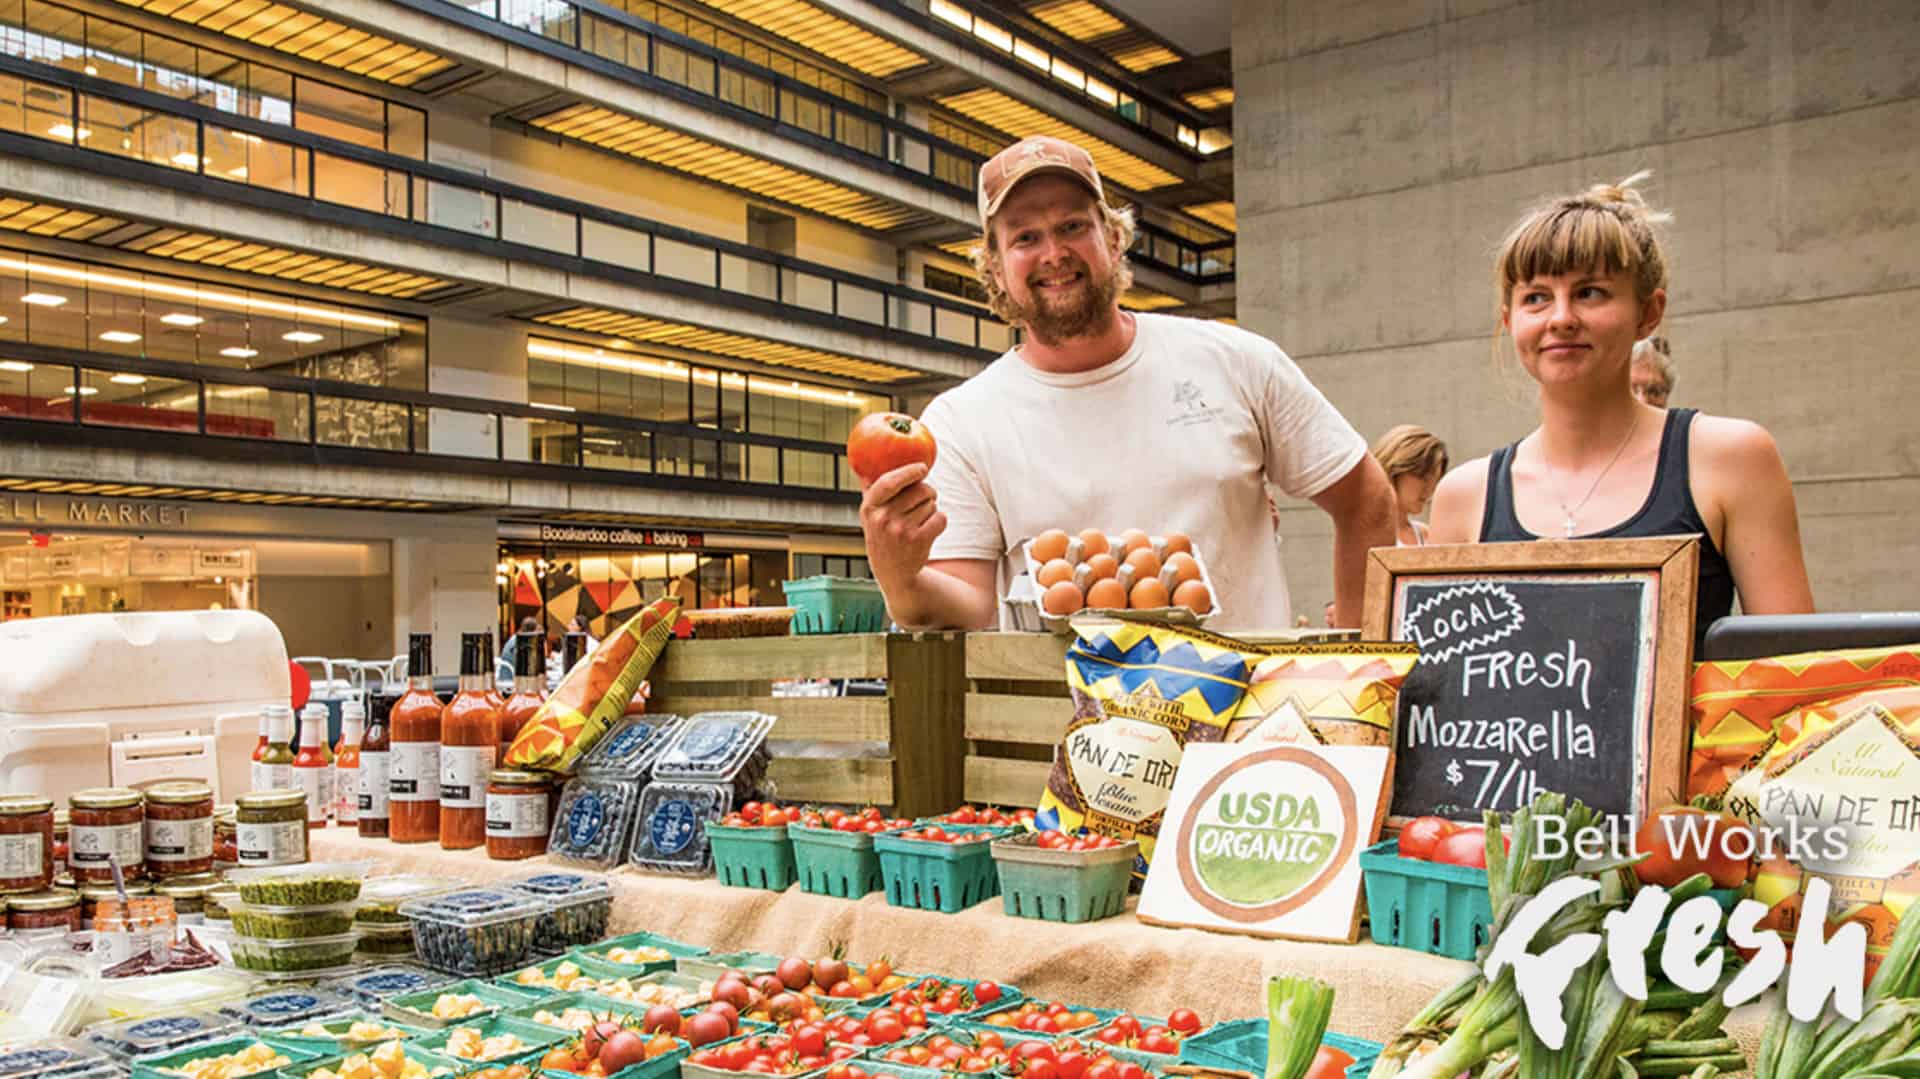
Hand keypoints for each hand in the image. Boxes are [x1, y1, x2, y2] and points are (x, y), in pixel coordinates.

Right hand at [859, 463, 947, 585]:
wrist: (893, 573)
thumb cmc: (883, 537)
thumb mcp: (870, 516)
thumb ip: (871, 492)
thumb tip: (866, 465)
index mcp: (869, 508)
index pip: (888, 482)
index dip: (908, 472)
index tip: (922, 468)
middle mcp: (883, 519)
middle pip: (919, 490)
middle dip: (928, 491)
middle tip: (928, 496)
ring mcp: (901, 531)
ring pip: (931, 504)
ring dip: (932, 508)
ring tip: (921, 519)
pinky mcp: (919, 541)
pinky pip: (941, 517)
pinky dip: (940, 520)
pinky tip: (930, 528)